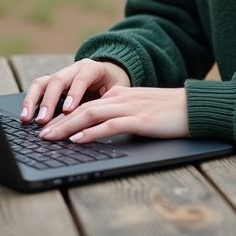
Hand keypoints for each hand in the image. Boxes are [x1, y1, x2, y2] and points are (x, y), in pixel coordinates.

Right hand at [21, 58, 131, 125]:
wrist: (109, 73)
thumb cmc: (114, 85)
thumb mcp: (117, 92)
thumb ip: (108, 103)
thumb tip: (102, 123)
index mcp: (92, 68)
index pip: (81, 79)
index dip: (74, 93)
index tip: (69, 109)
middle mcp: (73, 69)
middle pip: (57, 80)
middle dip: (49, 101)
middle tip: (44, 119)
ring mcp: (61, 75)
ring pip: (42, 82)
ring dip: (33, 101)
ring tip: (27, 118)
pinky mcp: (52, 83)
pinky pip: (38, 89)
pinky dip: (30, 102)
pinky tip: (26, 116)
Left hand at [38, 86, 189, 142]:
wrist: (195, 107)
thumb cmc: (171, 112)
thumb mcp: (142, 108)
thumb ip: (123, 111)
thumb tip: (103, 123)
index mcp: (121, 95)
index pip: (86, 104)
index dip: (64, 117)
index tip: (48, 128)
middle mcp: (121, 98)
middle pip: (82, 108)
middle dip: (58, 122)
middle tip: (40, 135)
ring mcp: (130, 108)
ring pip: (90, 115)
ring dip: (67, 127)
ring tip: (50, 138)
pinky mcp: (139, 119)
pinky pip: (109, 125)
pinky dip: (91, 132)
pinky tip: (78, 140)